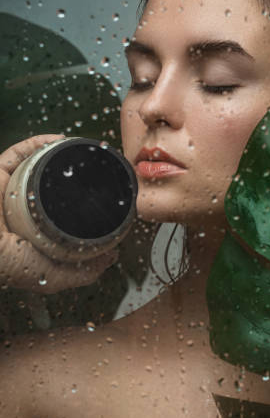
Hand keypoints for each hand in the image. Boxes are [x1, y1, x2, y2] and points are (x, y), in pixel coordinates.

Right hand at [0, 134, 118, 293]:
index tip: (107, 198)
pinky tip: (61, 141)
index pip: (60, 218)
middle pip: (51, 188)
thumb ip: (81, 272)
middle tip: (99, 172)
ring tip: (83, 153)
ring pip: (36, 168)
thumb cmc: (8, 264)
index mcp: (31, 235)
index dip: (82, 207)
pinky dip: (38, 144)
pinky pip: (19, 153)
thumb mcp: (50, 277)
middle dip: (73, 178)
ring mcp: (7, 191)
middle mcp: (20, 212)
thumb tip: (111, 258)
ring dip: (59, 157)